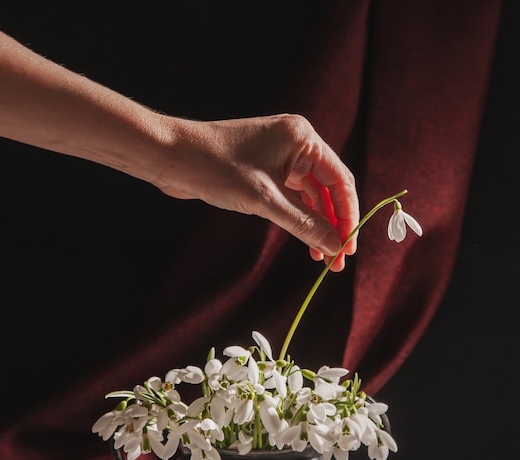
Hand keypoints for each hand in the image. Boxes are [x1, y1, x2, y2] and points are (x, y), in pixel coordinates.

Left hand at [154, 114, 358, 270]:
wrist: (171, 157)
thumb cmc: (216, 168)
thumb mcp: (265, 201)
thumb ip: (305, 224)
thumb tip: (336, 247)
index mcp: (303, 138)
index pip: (341, 181)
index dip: (348, 217)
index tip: (348, 249)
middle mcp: (296, 144)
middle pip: (329, 190)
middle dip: (334, 225)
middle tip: (337, 261)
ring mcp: (281, 156)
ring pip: (311, 196)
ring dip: (317, 226)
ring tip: (321, 257)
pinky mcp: (266, 170)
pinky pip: (292, 197)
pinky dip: (298, 219)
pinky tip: (304, 240)